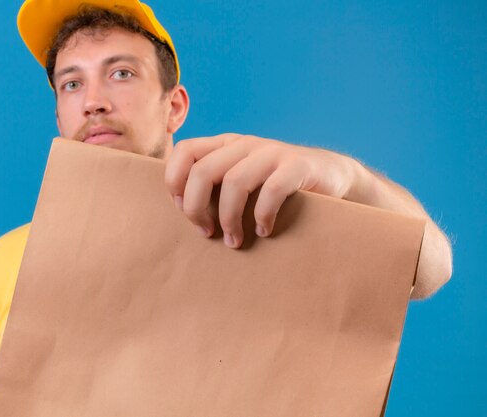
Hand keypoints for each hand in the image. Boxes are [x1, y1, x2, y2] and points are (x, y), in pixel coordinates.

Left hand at [164, 133, 362, 247]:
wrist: (331, 174)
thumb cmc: (276, 184)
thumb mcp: (241, 177)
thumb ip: (214, 184)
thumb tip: (180, 209)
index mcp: (226, 145)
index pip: (184, 151)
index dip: (176, 183)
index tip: (185, 211)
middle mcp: (245, 144)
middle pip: (202, 171)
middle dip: (197, 209)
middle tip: (206, 233)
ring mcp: (272, 153)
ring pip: (234, 183)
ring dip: (229, 219)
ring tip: (234, 241)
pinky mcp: (298, 166)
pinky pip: (271, 191)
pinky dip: (263, 216)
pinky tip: (264, 231)